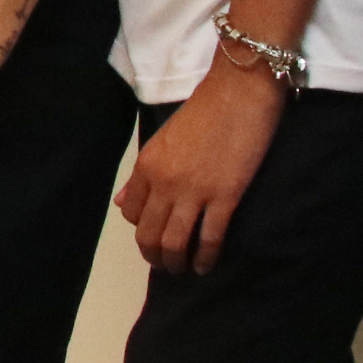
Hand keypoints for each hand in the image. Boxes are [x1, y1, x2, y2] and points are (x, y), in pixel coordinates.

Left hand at [117, 60, 285, 275]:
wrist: (239, 92)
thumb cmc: (205, 111)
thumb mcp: (164, 140)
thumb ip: (143, 174)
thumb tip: (123, 204)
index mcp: (147, 165)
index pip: (132, 213)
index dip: (142, 231)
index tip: (153, 238)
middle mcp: (164, 182)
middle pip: (149, 234)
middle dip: (155, 256)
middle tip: (166, 265)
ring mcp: (194, 192)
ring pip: (175, 243)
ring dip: (176, 263)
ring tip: (184, 269)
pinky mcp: (225, 197)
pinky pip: (209, 239)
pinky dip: (205, 258)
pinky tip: (207, 266)